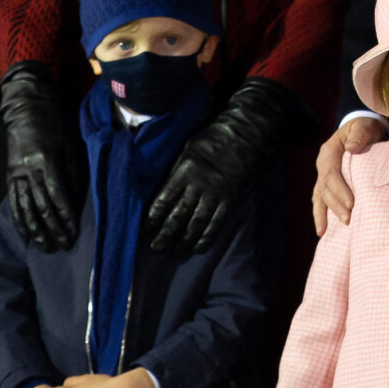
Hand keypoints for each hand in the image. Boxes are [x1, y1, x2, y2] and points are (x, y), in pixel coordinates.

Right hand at [0, 62, 78, 251]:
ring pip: (24, 209)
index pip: (57, 198)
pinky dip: (20, 221)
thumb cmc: (55, 127)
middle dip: (52, 230)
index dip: (65, 218)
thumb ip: (73, 174)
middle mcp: (28, 172)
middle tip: (63, 247)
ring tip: (45, 248)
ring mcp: (15, 175)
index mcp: (46, 163)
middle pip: (40, 208)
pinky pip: (14, 203)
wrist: (26, 111)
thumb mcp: (71, 146)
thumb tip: (76, 202)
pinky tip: (26, 236)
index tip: (73, 234)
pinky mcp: (9, 177)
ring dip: (35, 231)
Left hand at [146, 78, 318, 254]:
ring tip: (173, 253)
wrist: (244, 134)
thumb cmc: (212, 138)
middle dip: (164, 235)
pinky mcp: (230, 200)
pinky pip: (216, 224)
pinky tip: (197, 248)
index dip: (152, 218)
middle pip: (177, 216)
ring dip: (184, 241)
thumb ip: (176, 171)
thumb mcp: (187, 149)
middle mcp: (198, 185)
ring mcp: (216, 194)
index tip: (144, 229)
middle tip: (155, 248)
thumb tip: (163, 191)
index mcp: (184, 170)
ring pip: (196, 224)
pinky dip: (206, 238)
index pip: (163, 200)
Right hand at [312, 117, 386, 235]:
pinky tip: (322, 231)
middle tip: (349, 219)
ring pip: (321, 197)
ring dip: (330, 212)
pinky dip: (320, 216)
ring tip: (342, 224)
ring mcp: (323, 176)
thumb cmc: (364, 129)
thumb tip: (351, 147)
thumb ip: (359, 135)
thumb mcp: (363, 127)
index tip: (351, 203)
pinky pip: (321, 201)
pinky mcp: (329, 185)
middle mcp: (323, 166)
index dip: (339, 189)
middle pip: (325, 189)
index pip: (330, 174)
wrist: (363, 131)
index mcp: (329, 153)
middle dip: (336, 205)